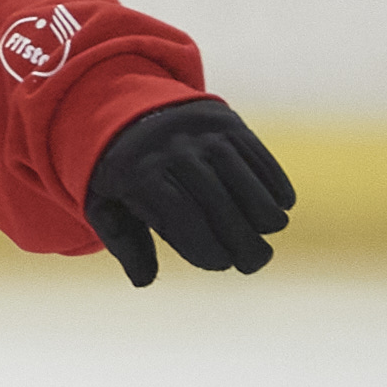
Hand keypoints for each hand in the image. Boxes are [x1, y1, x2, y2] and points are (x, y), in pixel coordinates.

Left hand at [86, 96, 293, 286]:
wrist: (130, 106)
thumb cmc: (121, 170)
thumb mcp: (105, 202)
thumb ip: (124, 242)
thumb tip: (143, 280)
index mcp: (137, 172)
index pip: (179, 214)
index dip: (204, 244)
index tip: (220, 264)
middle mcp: (173, 148)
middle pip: (216, 199)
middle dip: (241, 237)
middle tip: (254, 263)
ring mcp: (202, 133)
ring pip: (243, 175)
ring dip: (264, 210)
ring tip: (269, 235)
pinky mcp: (228, 123)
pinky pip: (258, 154)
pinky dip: (274, 181)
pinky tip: (281, 205)